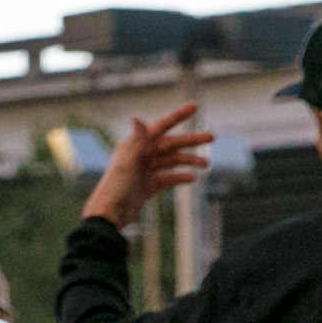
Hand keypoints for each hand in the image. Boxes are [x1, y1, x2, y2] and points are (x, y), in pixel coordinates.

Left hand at [86, 98, 215, 229]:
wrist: (109, 216)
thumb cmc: (115, 188)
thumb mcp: (126, 163)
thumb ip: (136, 142)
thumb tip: (136, 117)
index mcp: (134, 146)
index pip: (160, 127)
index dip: (177, 116)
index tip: (194, 106)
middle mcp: (139, 155)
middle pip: (170, 144)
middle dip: (191, 141)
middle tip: (212, 136)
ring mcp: (144, 171)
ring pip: (171, 161)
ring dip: (188, 161)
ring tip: (206, 163)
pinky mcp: (148, 186)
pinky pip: (167, 178)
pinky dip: (179, 177)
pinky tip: (192, 178)